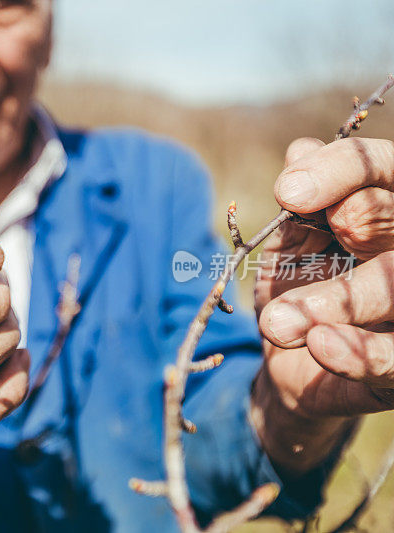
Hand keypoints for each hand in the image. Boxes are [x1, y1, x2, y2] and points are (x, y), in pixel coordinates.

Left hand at [252, 137, 393, 473]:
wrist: (293, 362)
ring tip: (278, 320)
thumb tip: (302, 151)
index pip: (386, 168)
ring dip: (346, 298)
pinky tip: (322, 345)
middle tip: (332, 227)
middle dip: (368, 221)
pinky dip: (361, 354)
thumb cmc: (300, 286)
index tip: (287, 191)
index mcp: (387, 210)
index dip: (345, 168)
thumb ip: (302, 205)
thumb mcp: (291, 243)